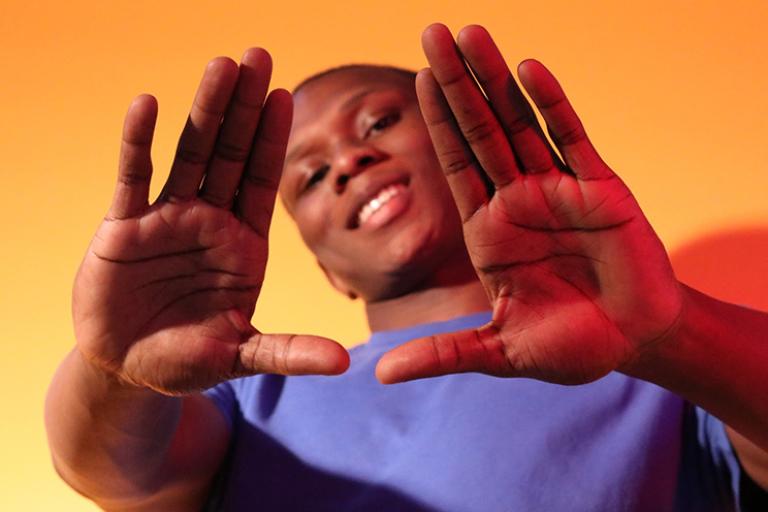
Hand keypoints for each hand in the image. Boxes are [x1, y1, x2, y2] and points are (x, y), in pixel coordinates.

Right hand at [74, 49, 348, 394]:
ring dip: (203, 110)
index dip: (274, 138)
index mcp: (243, 244)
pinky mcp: (124, 228)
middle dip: (244, 107)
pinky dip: (139, 143)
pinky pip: (133, 178)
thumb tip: (345, 363)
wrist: (129, 369)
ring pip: (188, 154)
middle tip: (258, 55)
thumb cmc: (189, 359)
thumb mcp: (242, 354)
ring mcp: (168, 219)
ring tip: (219, 65)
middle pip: (230, 153)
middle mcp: (210, 221)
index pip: (261, 180)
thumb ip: (288, 352)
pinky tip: (147, 105)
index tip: (287, 94)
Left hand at [376, 25, 682, 384]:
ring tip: (472, 34)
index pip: (454, 165)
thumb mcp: (499, 352)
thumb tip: (381, 375)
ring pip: (521, 123)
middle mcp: (517, 201)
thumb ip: (444, 353)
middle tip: (432, 33)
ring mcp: (557, 190)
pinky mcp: (600, 188)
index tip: (415, 79)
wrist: (635, 343)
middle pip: (479, 131)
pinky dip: (552, 104)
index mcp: (488, 232)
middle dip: (456, 84)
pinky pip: (572, 139)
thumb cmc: (570, 345)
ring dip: (497, 80)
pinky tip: (529, 69)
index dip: (435, 123)